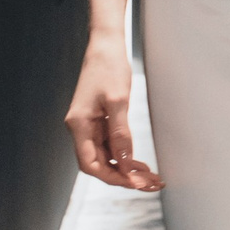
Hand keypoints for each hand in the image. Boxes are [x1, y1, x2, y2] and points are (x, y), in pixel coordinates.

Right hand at [65, 34, 162, 190]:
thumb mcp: (118, 101)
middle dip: (123, 177)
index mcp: (79, 125)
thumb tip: (124, 162)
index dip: (112, 177)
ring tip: (150, 176)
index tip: (135, 183)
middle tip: (150, 184)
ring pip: (106, 156)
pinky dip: (124, 154)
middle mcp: (80, 128)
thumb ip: (120, 133)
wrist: (106, 46)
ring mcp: (89, 125)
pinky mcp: (98, 121)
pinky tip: (140, 162)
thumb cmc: (109, 68)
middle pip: (98, 164)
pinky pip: (110, 144)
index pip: (90, 164)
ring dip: (126, 168)